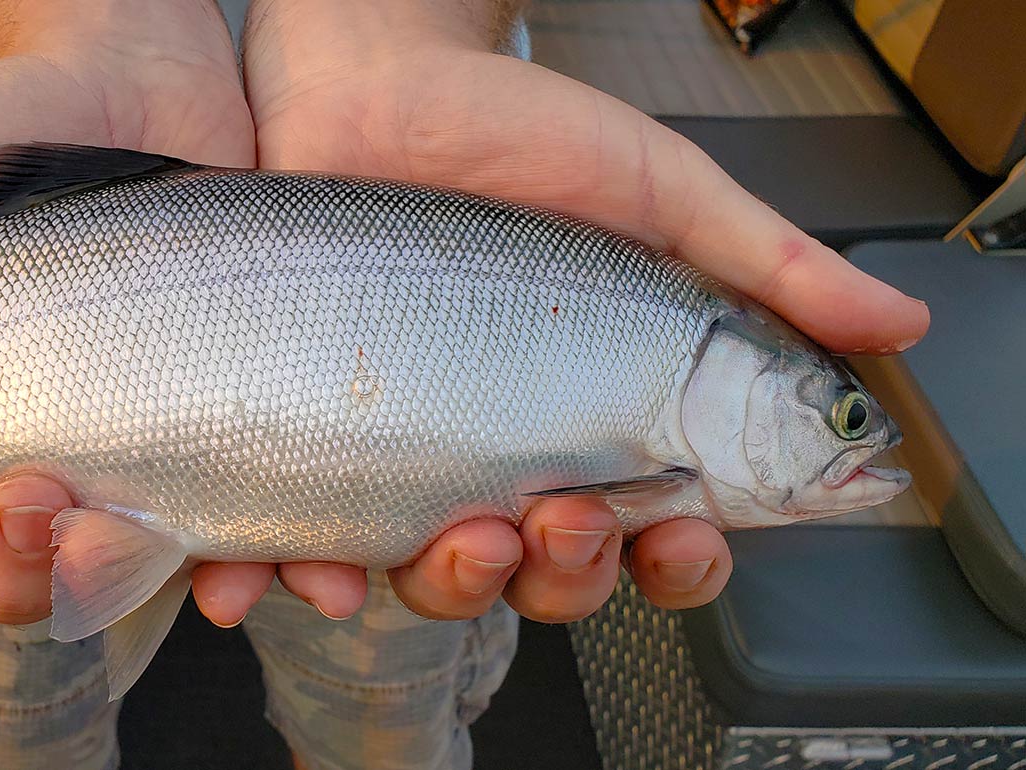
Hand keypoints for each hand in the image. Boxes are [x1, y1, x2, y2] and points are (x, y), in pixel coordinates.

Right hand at [0, 0, 410, 627]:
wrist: (124, 68)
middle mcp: (48, 458)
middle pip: (28, 582)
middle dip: (24, 575)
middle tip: (32, 502)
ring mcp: (145, 445)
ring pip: (143, 571)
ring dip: (158, 591)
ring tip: (181, 566)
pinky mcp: (238, 418)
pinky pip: (253, 516)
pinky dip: (275, 556)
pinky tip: (293, 565)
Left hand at [229, 0, 928, 622]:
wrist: (373, 79)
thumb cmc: (513, 128)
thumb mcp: (659, 192)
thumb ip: (766, 267)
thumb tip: (895, 327)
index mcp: (598, 415)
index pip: (655, 530)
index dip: (677, 560)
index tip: (683, 536)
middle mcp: (505, 448)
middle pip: (551, 576)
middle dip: (568, 575)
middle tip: (568, 515)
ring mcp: (405, 449)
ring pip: (437, 578)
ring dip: (456, 589)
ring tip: (462, 538)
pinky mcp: (310, 434)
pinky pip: (302, 540)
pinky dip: (302, 578)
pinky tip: (306, 573)